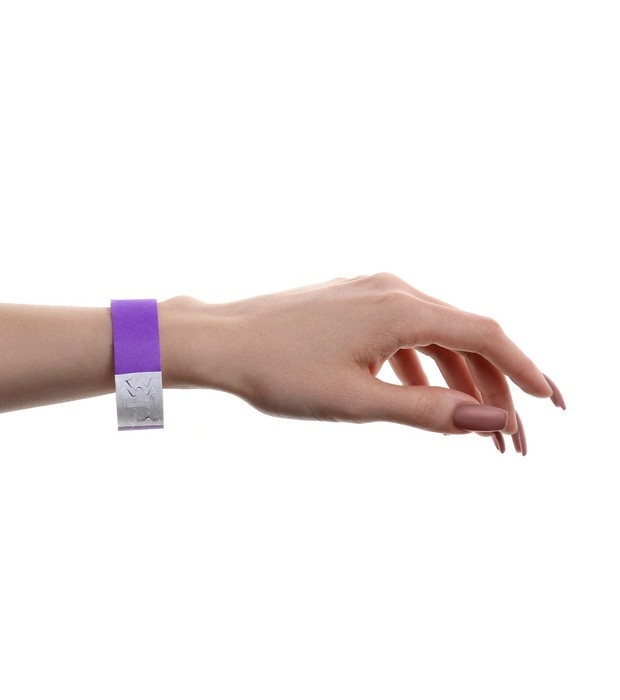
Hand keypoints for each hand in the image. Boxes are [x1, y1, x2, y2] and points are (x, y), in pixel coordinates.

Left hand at [158, 273, 564, 453]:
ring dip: (460, 381)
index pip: (486, 335)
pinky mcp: (355, 303)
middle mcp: (394, 289)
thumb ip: (428, 411)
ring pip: (436, 337)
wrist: (220, 340)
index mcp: (401, 308)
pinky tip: (425, 397)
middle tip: (511, 442)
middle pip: (466, 337)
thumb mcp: (357, 401)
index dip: (525, 370)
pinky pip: (406, 334)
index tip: (551, 405)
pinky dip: (425, 367)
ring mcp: (372, 293)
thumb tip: (491, 420)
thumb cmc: (278, 371)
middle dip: (494, 389)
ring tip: (474, 429)